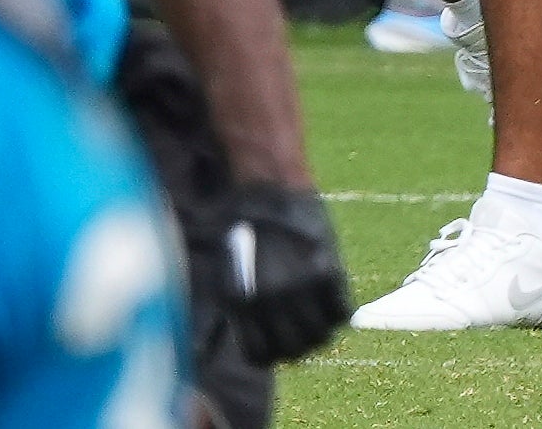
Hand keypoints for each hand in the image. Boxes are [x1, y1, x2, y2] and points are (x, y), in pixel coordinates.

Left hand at [213, 186, 351, 364]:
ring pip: (321, 337)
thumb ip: (221, 316)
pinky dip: (338, 312)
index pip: (261, 357)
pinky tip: (331, 301)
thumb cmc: (240, 227)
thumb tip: (200, 355)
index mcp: (241, 302)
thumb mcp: (221, 273)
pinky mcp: (327, 268)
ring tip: (317, 321)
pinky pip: (341, 312)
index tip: (276, 346)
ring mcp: (300, 285)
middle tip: (300, 335)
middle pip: (294, 352)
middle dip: (297, 349)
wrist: (268, 184)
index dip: (270, 356)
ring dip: (320, 333)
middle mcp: (270, 299)